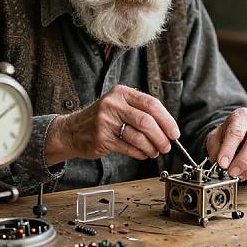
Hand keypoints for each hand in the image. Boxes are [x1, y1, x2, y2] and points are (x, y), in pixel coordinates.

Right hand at [45, 85, 179, 164]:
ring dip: (151, 148)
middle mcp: (113, 104)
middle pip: (146, 121)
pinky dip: (140, 153)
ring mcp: (106, 121)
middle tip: (167, 146)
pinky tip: (142, 154)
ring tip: (154, 151)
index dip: (167, 120)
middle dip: (161, 137)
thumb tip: (167, 128)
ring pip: (139, 137)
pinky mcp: (102, 138)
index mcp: (121, 92)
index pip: (151, 104)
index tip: (174, 133)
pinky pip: (129, 148)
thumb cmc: (101, 119)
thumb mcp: (118, 105)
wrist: (72, 130)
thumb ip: (140, 112)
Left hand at [205, 108, 246, 179]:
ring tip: (238, 174)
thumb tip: (220, 166)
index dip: (229, 150)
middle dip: (242, 161)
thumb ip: (216, 150)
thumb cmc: (228, 134)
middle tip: (232, 172)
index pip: (236, 132)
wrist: (241, 133)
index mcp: (242, 116)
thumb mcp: (216, 137)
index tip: (222, 164)